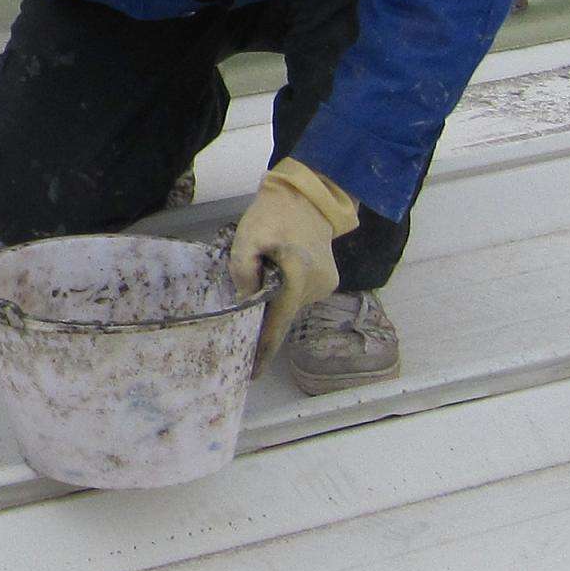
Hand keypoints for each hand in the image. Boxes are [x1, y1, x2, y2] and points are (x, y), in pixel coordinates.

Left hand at [227, 160, 358, 367]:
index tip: (251, 373)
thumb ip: (243, 270)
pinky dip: (285, 296)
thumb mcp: (247, 238)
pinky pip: (300, 297)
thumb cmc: (274, 215)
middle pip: (283, 317)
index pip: (278, 324)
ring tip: (255, 296)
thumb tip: (245, 302)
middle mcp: (317, 289)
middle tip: (240, 333)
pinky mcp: (329, 282)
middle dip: (263, 324)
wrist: (309, 197)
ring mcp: (326, 287)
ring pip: (291, 307)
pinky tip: (274, 283)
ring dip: (274, 305)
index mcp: (298, 279)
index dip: (264, 350)